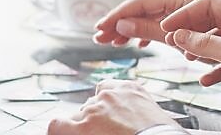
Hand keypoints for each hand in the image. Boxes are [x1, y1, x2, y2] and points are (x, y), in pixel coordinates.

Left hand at [48, 80, 178, 134]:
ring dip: (84, 129)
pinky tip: (64, 133)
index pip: (108, 91)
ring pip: (77, 118)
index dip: (106, 108)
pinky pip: (57, 125)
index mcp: (131, 90)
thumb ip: (140, 113)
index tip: (110, 121)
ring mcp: (93, 111)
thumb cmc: (163, 133)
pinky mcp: (81, 128)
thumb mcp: (156, 117)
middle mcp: (109, 96)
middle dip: (95, 122)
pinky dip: (60, 130)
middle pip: (91, 107)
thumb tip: (137, 124)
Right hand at [94, 0, 201, 48]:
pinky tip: (139, 44)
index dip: (118, 15)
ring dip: (131, 30)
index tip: (99, 27)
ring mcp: (185, 8)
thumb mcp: (180, 39)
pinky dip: (148, 33)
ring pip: (150, 17)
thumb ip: (150, 30)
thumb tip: (121, 24)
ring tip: (113, 43)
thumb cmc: (220, 41)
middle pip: (142, 8)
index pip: (140, 2)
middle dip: (120, 24)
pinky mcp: (189, 19)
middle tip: (99, 38)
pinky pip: (161, 23)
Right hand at [161, 0, 220, 104]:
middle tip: (172, 41)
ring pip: (218, 38)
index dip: (184, 15)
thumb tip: (181, 36)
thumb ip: (205, 44)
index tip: (168, 27)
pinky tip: (206, 77)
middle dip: (191, 31)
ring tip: (187, 56)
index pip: (208, 3)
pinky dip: (216, 65)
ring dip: (202, 48)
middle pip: (211, 19)